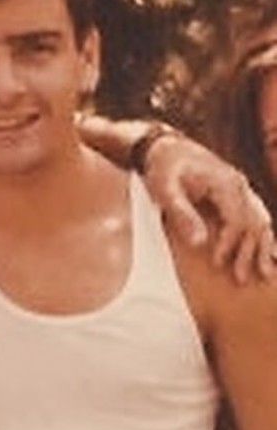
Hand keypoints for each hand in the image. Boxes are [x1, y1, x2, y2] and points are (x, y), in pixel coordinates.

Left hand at [142, 135, 274, 282]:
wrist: (167, 150)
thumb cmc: (163, 170)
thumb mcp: (166, 191)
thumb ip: (183, 215)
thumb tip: (200, 243)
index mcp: (226, 183)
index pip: (236, 219)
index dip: (229, 243)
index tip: (217, 264)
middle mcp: (239, 186)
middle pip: (253, 223)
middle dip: (249, 252)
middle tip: (240, 279)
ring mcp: (241, 190)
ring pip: (260, 221)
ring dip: (262, 248)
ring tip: (265, 274)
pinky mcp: (237, 195)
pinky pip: (256, 217)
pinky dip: (263, 236)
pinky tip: (270, 254)